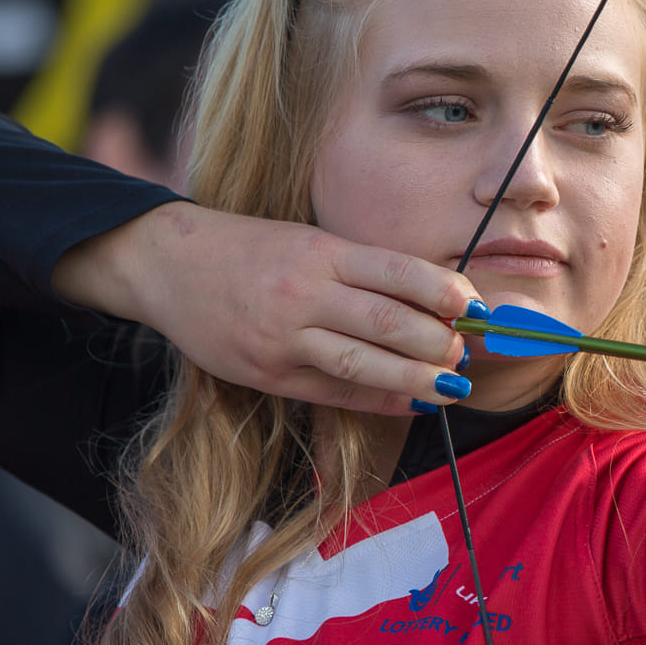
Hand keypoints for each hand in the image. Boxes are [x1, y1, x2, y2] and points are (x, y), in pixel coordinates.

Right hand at [52, 202, 478, 415]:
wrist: (169, 264)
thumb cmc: (253, 250)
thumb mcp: (310, 242)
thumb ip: (365, 271)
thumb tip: (436, 302)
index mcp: (322, 253)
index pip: (400, 272)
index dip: (447, 293)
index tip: (476, 308)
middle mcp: (305, 293)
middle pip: (389, 323)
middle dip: (439, 343)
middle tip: (466, 352)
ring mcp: (283, 337)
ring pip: (364, 364)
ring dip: (417, 379)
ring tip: (452, 386)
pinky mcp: (266, 372)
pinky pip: (334, 392)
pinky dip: (380, 399)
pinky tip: (411, 402)